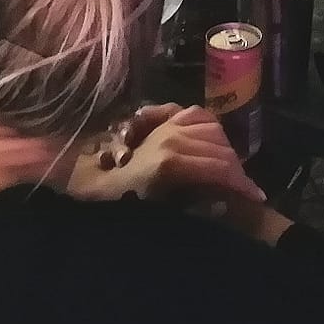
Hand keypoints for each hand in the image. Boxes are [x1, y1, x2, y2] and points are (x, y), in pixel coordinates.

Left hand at [66, 105, 265, 207]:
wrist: (67, 181)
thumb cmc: (105, 204)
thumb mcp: (149, 213)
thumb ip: (190, 206)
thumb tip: (223, 202)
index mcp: (169, 161)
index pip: (220, 167)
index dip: (242, 183)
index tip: (255, 199)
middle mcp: (168, 136)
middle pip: (218, 147)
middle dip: (235, 168)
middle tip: (244, 190)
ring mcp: (160, 125)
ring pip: (207, 126)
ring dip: (222, 147)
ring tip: (227, 169)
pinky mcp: (152, 121)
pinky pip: (187, 111)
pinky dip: (203, 122)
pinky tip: (206, 138)